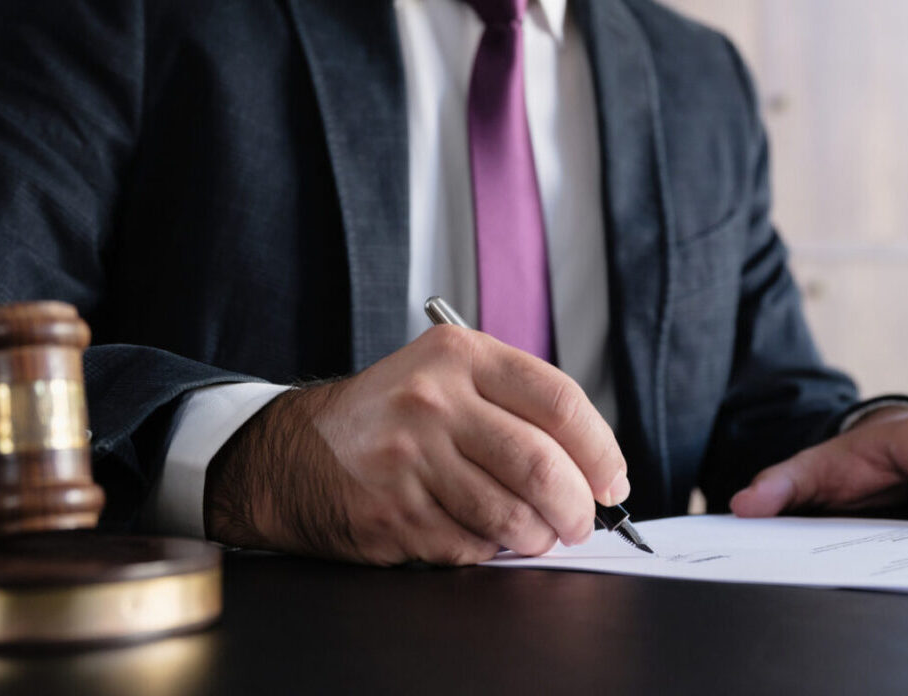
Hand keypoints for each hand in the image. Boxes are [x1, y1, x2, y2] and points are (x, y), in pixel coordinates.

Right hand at [204, 323, 627, 564]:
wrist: (295, 452)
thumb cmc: (393, 415)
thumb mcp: (449, 375)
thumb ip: (518, 404)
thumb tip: (595, 466)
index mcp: (460, 357)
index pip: (560, 402)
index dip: (599, 450)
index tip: (612, 480)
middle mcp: (433, 402)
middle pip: (540, 465)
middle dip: (576, 506)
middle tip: (581, 521)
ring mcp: (409, 460)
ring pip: (510, 515)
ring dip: (537, 537)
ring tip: (537, 535)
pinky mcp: (391, 513)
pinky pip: (470, 546)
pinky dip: (489, 551)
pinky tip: (481, 536)